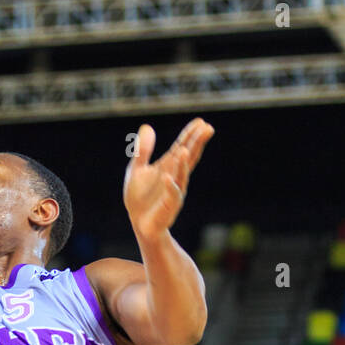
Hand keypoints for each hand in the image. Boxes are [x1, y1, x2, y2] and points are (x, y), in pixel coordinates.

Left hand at [123, 118, 213, 240]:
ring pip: (181, 175)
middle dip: (196, 144)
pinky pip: (170, 195)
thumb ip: (142, 150)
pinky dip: (169, 186)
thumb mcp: (137, 169)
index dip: (191, 134)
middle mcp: (176, 177)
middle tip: (207, 129)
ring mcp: (174, 191)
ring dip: (183, 164)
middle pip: (188, 158)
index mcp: (169, 166)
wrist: (139, 223)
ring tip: (185, 150)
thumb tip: (148, 126)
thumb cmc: (140, 196)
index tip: (201, 122)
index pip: (182, 146)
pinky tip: (167, 177)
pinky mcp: (168, 206)